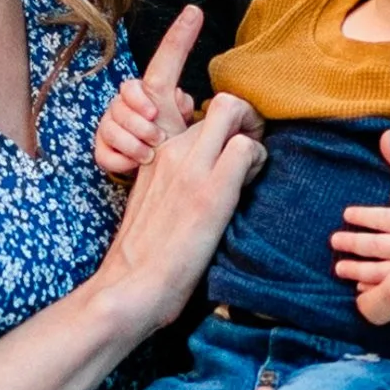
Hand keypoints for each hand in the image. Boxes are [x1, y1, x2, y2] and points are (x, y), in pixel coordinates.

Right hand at [93, 89, 264, 334]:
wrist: (132, 284)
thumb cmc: (145, 255)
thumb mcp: (151, 201)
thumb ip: (172, 177)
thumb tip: (204, 170)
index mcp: (156, 154)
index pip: (196, 111)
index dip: (224, 122)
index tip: (232, 145)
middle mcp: (171, 151)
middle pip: (222, 104)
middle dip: (247, 122)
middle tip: (250, 155)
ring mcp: (190, 166)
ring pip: (234, 113)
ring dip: (252, 140)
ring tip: (246, 175)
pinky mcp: (211, 189)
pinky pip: (247, 148)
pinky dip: (257, 163)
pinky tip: (246, 189)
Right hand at [94, 7, 202, 180]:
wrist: (161, 177)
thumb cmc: (173, 144)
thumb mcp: (183, 123)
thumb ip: (183, 104)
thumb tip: (179, 96)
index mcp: (152, 90)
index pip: (165, 58)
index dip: (179, 38)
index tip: (186, 35)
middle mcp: (127, 102)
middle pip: (123, 99)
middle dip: (140, 120)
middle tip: (157, 136)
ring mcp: (112, 124)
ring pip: (112, 126)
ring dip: (134, 142)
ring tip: (149, 153)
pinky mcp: (103, 149)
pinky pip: (104, 151)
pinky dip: (120, 160)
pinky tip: (133, 164)